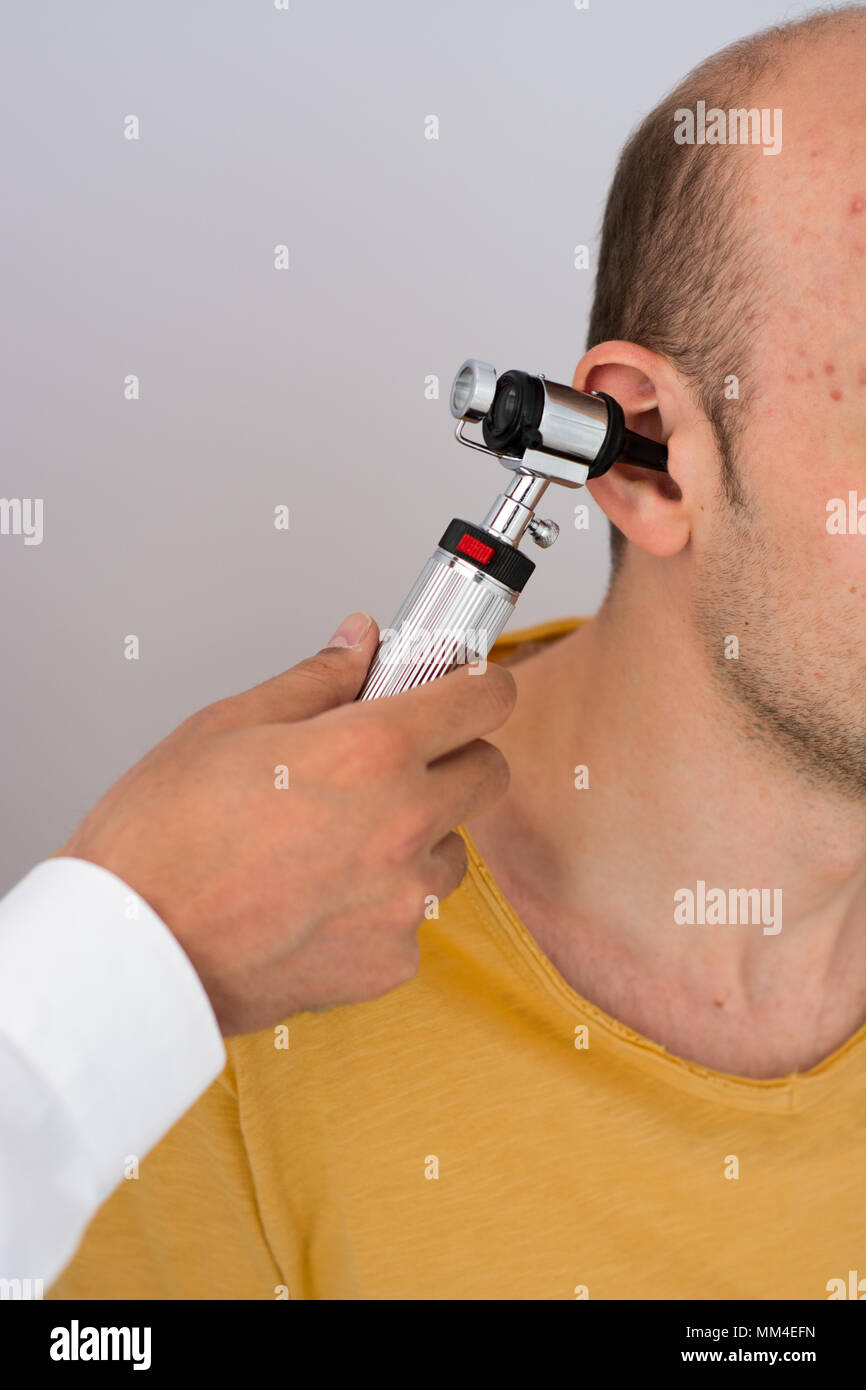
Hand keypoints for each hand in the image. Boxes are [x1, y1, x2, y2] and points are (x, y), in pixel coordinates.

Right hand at [61, 612, 515, 1032]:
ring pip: (451, 852)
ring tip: (336, 843)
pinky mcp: (390, 962)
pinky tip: (319, 901)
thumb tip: (359, 644)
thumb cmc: (160, 843)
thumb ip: (315, 680)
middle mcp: (403, 825)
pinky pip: (412, 919)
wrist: (132, 954)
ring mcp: (403, 901)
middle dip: (453, 759)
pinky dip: (380, 907)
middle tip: (392, 764)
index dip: (477, 687)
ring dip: (418, 839)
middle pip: (488, 774)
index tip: (463, 689)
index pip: (485, 700)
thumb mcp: (228, 727)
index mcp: (371, 753)